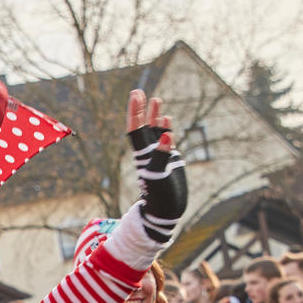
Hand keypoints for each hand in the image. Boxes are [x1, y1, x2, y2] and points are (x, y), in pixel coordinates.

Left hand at [125, 90, 186, 245]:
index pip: (136, 129)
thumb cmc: (161, 196)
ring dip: (154, 116)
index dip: (135, 112)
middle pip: (142, 126)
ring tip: (156, 100)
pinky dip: (165, 128)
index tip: (135, 95)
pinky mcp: (168, 159)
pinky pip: (165, 139)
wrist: (166, 211)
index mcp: (143, 154)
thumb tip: (167, 136)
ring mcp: (158, 155)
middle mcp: (148, 152)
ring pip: (154, 131)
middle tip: (139, 91)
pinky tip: (167, 120)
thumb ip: (163, 155)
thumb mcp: (161, 175)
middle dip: (140, 109)